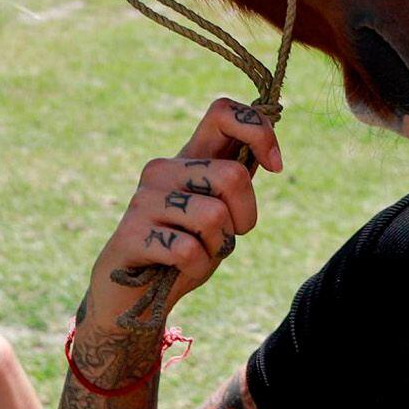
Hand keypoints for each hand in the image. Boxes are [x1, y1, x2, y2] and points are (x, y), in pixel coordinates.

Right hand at [83, 97, 282, 326]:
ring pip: (215, 216)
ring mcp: (145, 199)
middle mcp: (163, 169)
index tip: (276, 166)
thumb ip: (235, 184)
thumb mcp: (219, 212)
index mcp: (188, 157)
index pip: (223, 112)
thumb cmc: (183, 251)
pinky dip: (196, 267)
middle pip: (233, 175)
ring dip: (217, 247)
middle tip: (225, 237)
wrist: (133, 295)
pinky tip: (177, 269)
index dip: (259, 131)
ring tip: (195, 253)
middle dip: (245, 217)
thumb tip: (267, 151)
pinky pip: (190, 250)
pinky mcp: (132, 233)